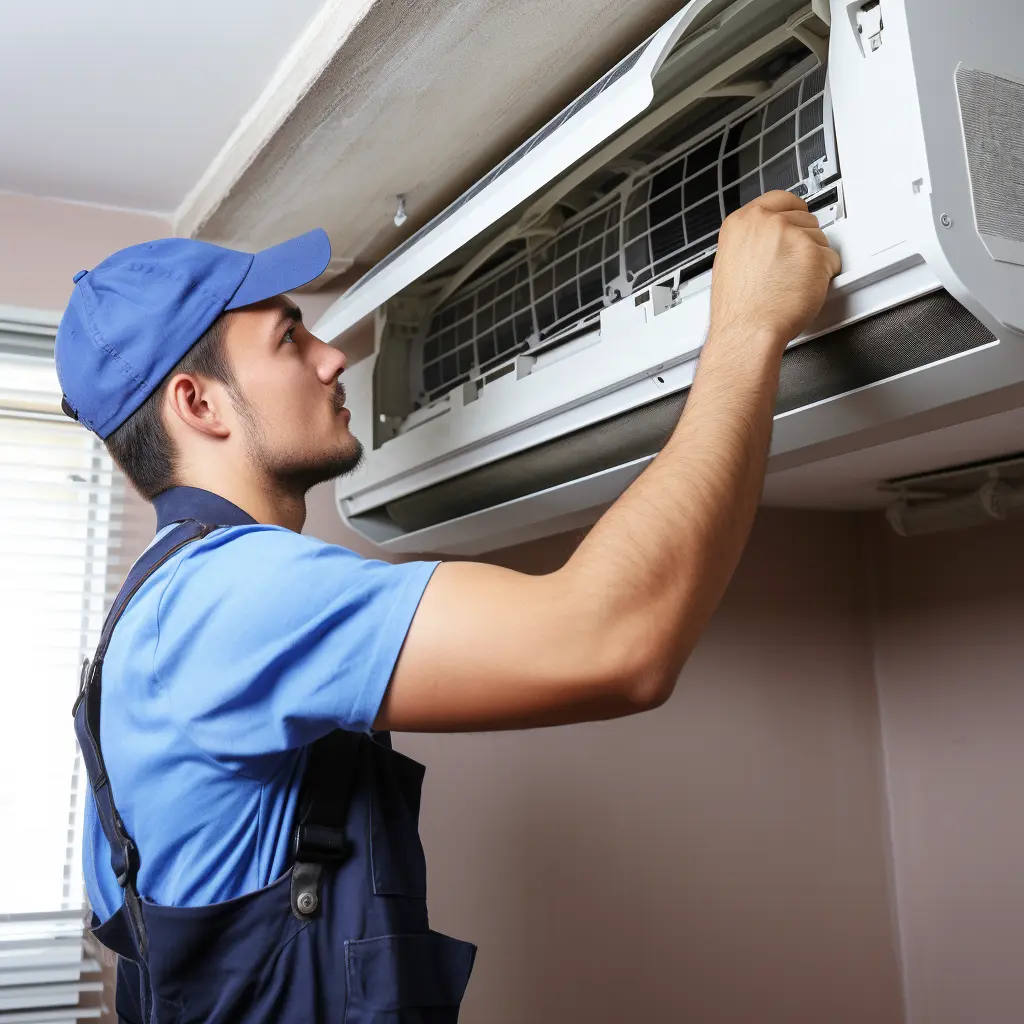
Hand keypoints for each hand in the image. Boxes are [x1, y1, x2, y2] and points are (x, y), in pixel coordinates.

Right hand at [708, 191, 841, 354]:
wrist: (746, 332)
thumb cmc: (738, 309)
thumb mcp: (731, 261)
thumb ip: (752, 241)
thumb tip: (768, 239)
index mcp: (741, 223)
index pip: (780, 198)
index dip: (791, 213)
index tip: (794, 223)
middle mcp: (766, 223)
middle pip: (804, 218)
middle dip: (803, 241)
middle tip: (790, 267)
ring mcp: (791, 236)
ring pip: (819, 239)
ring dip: (813, 260)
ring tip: (791, 282)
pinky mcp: (814, 254)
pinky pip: (832, 261)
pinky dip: (824, 277)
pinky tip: (802, 289)